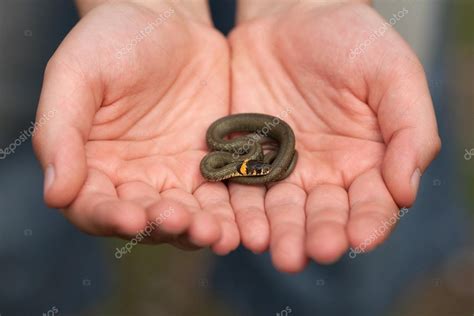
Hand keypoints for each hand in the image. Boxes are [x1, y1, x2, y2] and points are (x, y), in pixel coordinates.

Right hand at [33, 1, 239, 253]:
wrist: (167, 22)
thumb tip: (55, 193)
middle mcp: (132, 179)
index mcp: (91, 165)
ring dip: (200, 228)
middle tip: (182, 222)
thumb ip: (60, 131)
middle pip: (145, 219)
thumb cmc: (112, 41)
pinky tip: (239, 222)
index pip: (93, 206)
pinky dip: (228, 213)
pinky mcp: (208, 166)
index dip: (109, 218)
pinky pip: (219, 196)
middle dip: (163, 225)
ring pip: (185, 216)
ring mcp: (173, 175)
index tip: (131, 218)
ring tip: (216, 232)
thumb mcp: (76, 75)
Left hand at [228, 1, 440, 271]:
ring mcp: (283, 169)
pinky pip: (243, 189)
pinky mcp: (247, 159)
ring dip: (280, 232)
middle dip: (320, 234)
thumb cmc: (351, 39)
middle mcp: (325, 174)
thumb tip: (405, 191)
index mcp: (367, 161)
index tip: (361, 236)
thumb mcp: (392, 74)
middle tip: (313, 251)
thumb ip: (409, 130)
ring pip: (282, 210)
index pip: (372, 203)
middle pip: (324, 215)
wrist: (292, 15)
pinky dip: (243, 210)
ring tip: (276, 251)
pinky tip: (242, 226)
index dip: (369, 221)